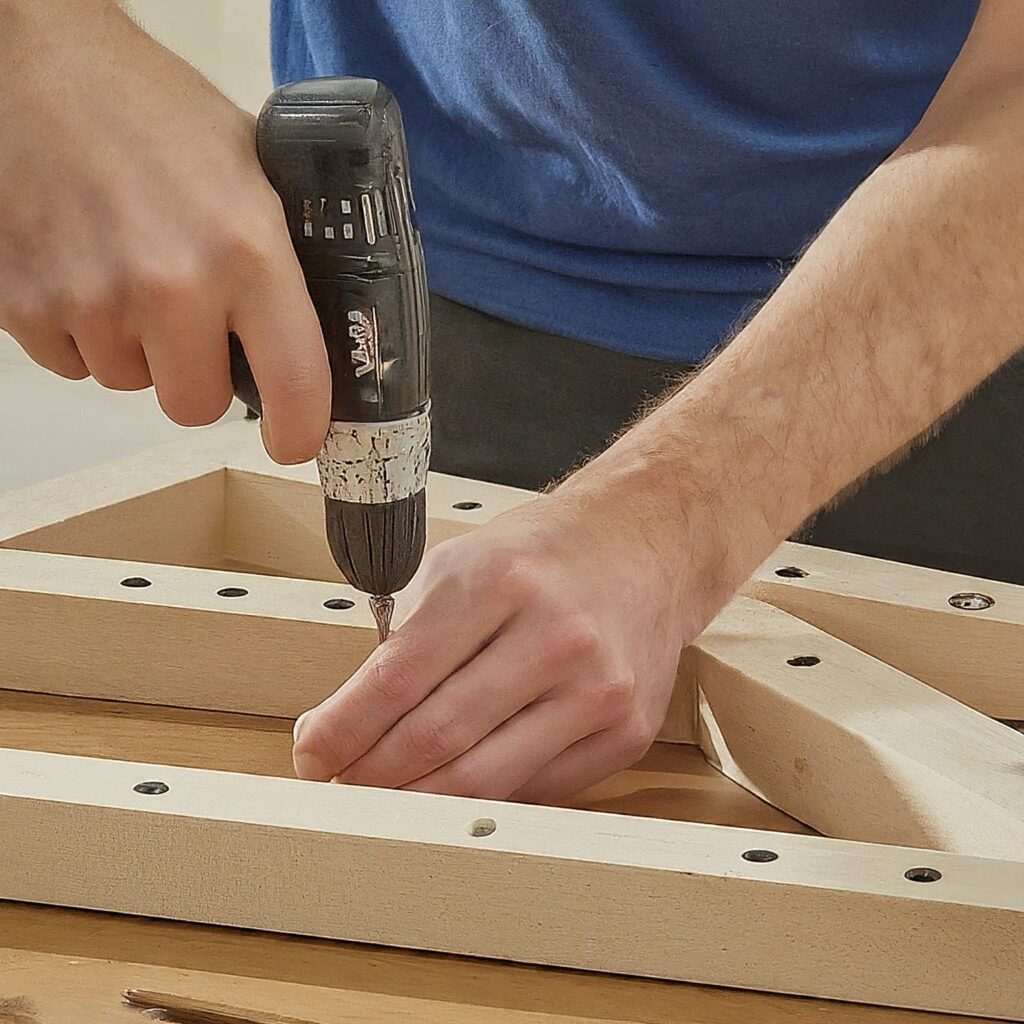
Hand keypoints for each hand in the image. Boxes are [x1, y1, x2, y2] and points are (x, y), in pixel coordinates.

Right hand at [0, 0, 328, 462]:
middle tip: (193, 328)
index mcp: (247, 252)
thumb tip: (313, 330)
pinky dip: (83, 334)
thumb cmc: (154, 112)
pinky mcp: (25, 305)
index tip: (295, 441)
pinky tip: (86, 271)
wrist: (38, 66)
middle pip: (194, 406)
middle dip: (198, 378)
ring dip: (137, 349)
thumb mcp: (252, 172)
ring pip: (130, 383)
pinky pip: (73, 363)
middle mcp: (171, 286)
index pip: (293, 382)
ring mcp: (91, 300)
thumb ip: (281, 256)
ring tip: (130, 273)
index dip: (299, 430)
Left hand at [291, 465, 717, 802]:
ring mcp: (598, 690)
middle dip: (370, 775)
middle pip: (436, 738)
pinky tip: (452, 793)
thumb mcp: (459, 562)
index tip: (312, 753)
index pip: (398, 678)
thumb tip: (348, 722)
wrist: (644, 547)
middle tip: (339, 785)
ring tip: (383, 799)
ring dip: (417, 801)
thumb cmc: (541, 555)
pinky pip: (536, 791)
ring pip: (484, 781)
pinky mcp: (626, 732)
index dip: (343, 728)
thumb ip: (406, 635)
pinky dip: (483, 800)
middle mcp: (555, 636)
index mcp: (499, 582)